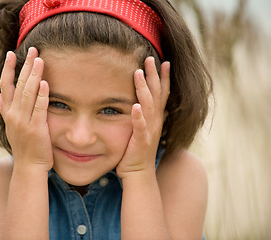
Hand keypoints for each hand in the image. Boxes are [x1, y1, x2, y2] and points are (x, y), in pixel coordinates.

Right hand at [0, 47, 52, 171]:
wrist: (29, 166)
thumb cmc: (24, 145)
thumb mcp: (11, 126)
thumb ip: (5, 109)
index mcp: (8, 112)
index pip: (5, 85)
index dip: (8, 69)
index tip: (12, 53)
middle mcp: (13, 115)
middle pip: (18, 85)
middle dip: (26, 66)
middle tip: (33, 50)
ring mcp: (24, 122)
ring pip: (28, 93)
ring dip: (34, 75)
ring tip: (40, 60)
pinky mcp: (36, 129)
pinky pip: (39, 109)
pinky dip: (42, 95)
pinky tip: (45, 83)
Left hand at [116, 57, 169, 178]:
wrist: (138, 173)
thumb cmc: (138, 150)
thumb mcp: (144, 129)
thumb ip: (146, 115)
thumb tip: (144, 102)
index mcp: (156, 118)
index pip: (162, 94)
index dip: (164, 78)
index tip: (164, 61)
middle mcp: (156, 122)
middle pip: (157, 95)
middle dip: (154, 76)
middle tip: (150, 58)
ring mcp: (149, 131)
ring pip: (149, 106)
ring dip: (144, 89)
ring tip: (138, 73)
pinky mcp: (141, 141)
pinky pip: (140, 127)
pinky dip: (138, 117)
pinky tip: (135, 106)